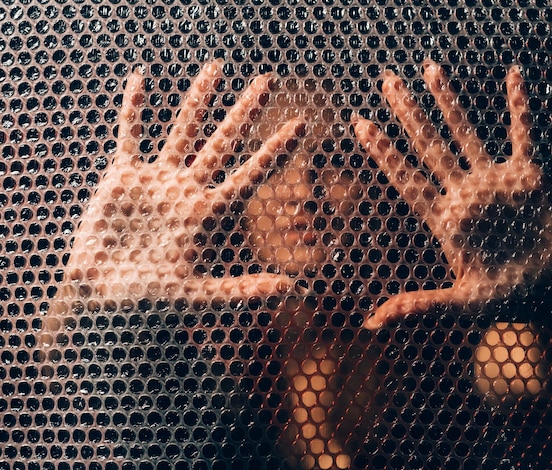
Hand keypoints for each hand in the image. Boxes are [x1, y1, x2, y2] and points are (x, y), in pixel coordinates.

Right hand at [48, 61, 305, 327]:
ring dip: (198, 101)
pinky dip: (134, 111)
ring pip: (183, 132)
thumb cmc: (151, 300)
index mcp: (209, 214)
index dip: (274, 151)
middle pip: (223, 144)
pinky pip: (130, 136)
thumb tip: (291, 287)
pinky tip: (141, 81)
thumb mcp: (199, 295)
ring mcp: (157, 180)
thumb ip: (241, 289)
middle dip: (244, 113)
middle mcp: (189, 190)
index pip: (250, 175)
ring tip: (216, 68)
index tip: (301, 125)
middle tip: (267, 81)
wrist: (103, 295)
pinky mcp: (124, 177)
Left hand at [353, 61, 551, 328]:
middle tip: (385, 82)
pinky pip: (521, 135)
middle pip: (427, 146)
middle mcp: (462, 193)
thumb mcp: (461, 303)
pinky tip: (512, 77)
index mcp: (444, 219)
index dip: (383, 153)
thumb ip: (419, 306)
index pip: (406, 179)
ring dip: (449, 101)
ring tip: (429, 69)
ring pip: (464, 132)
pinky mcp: (525, 177)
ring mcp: (492, 182)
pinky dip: (518, 107)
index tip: (360, 125)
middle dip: (406, 114)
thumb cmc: (508, 296)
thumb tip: (372, 322)